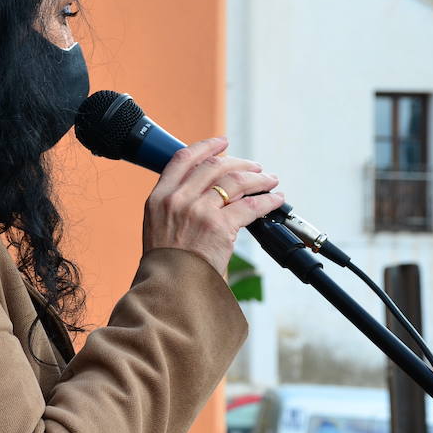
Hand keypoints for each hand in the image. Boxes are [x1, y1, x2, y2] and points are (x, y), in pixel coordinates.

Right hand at [142, 137, 283, 273]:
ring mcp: (198, 211)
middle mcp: (177, 199)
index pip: (182, 159)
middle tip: (254, 167)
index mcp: (158, 197)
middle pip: (214, 166)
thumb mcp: (157, 227)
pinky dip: (267, 200)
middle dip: (239, 162)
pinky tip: (275, 199)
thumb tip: (205, 191)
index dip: (206, 147)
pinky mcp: (219, 226)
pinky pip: (251, 206)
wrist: (170, 288)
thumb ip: (175, 206)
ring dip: (258, 178)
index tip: (222, 143)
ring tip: (270, 180)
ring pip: (236, 181)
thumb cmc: (166, 265)